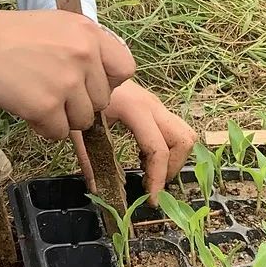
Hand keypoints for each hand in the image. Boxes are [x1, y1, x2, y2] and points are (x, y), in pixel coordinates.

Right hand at [0, 8, 135, 138]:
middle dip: (80, 104)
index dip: (108, 82)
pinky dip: (43, 128)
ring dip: (62, 118)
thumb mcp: (56, 26)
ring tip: (37, 101)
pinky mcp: (47, 106)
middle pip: (102, 101)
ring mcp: (67, 82)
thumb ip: (82, 47)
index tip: (88, 84)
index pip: (125, 69)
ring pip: (82, 121)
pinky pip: (59, 133)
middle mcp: (84, 56)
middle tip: (53, 94)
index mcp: (89, 33)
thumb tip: (97, 78)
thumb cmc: (9, 35)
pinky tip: (27, 111)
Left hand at [73, 78, 195, 201]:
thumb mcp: (80, 128)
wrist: (86, 67)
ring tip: (149, 170)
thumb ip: (88, 158)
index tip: (150, 199)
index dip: (157, 177)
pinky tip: (144, 157)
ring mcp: (157, 105)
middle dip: (173, 167)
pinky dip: (168, 148)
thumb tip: (97, 189)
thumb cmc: (82, 96)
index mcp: (135, 110)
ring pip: (185, 133)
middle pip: (183, 139)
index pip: (157, 149)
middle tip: (153, 184)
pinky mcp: (156, 107)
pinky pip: (175, 130)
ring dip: (174, 157)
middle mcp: (153, 105)